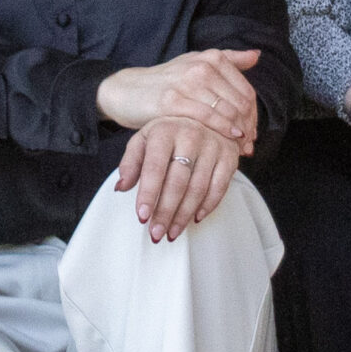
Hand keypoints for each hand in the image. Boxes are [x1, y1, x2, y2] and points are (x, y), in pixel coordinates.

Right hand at [97, 48, 260, 151]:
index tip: (253, 133)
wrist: (127, 90)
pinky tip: (229, 139)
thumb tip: (257, 55)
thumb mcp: (195, 63)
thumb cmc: (166, 81)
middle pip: (241, 102)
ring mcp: (187, 83)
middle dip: (249, 127)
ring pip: (228, 110)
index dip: (254, 115)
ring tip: (240, 148)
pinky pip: (207, 117)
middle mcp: (202, 67)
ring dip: (239, 133)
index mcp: (212, 58)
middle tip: (248, 146)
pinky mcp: (172, 101)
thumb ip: (228, 59)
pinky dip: (222, 130)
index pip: (247, 90)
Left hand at [116, 118, 241, 241]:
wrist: (204, 117)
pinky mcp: (229, 157)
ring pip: (198, 188)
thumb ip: (131, 162)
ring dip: (184, 215)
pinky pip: (220, 187)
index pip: (154, 167)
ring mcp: (212, 146)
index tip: (142, 216)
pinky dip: (207, 206)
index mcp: (164, 131)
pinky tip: (195, 219)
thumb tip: (121, 187)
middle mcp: (190, 136)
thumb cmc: (168, 134)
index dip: (148, 193)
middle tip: (155, 234)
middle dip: (165, 211)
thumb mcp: (144, 140)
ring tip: (171, 233)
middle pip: (177, 182)